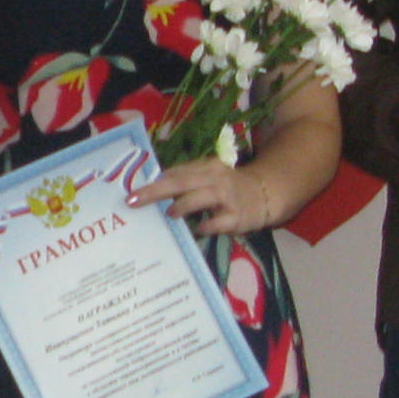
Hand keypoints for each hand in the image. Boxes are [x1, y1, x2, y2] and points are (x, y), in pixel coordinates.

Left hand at [135, 158, 280, 239]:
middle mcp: (215, 179)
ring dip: (181, 205)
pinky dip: (205, 226)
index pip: (176, 173)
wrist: (266, 193)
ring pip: (201, 197)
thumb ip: (185, 181)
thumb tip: (154, 189)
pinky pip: (217, 222)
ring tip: (169, 213)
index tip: (131, 191)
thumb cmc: (228, 188)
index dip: (153, 182)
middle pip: (181, 182)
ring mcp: (227, 197)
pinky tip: (197, 230)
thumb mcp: (208, 177)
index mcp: (205, 167)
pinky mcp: (237, 217)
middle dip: (155, 191)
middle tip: (133, 200)